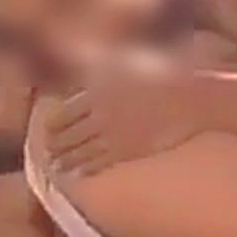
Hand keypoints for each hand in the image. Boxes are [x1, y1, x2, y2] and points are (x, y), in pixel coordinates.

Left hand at [44, 50, 198, 175]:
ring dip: (66, 161)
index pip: (64, 112)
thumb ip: (103, 67)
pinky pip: (100, 162)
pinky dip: (87, 169)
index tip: (46, 130)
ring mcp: (113, 133)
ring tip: (58, 168)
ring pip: (80, 150)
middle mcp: (100, 113)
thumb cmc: (164, 76)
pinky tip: (80, 175)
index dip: (52, 125)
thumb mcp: (127, 63)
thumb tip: (85, 62)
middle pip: (68, 133)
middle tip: (48, 153)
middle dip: (55, 145)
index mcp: (97, 90)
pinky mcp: (128, 150)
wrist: (189, 99)